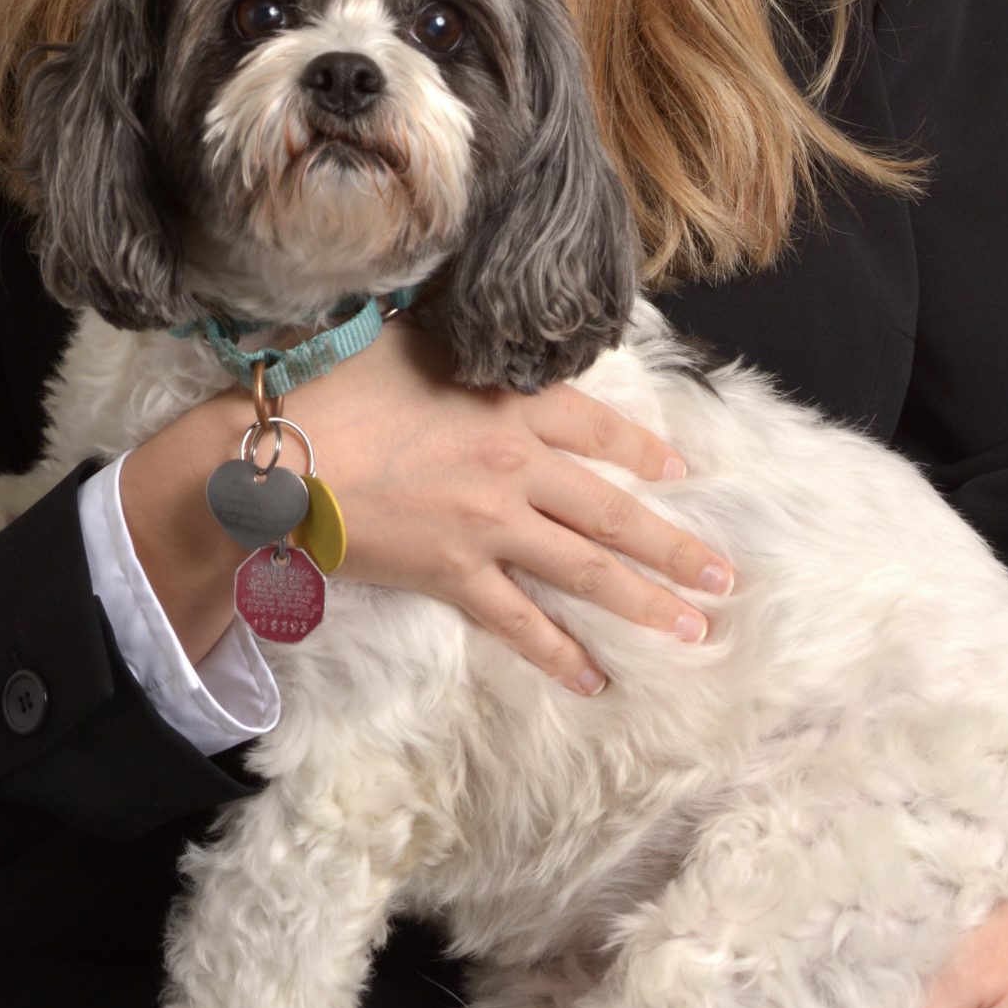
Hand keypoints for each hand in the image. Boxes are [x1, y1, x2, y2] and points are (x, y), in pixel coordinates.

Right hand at [293, 318, 733, 695]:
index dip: (642, 450)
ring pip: (587, 570)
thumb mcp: (409, 338)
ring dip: (646, 601)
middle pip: (613, 511)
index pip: (596, 427)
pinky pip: (521, 624)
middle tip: (724, 573)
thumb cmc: (334, 386)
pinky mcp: (456, 574)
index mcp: (509, 402)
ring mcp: (491, 525)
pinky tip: (595, 680)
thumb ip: (460, 343)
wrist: (283, 456)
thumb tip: (479, 327)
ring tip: (693, 627)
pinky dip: (560, 655)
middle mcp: (516, 465)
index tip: (678, 471)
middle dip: (675, 545)